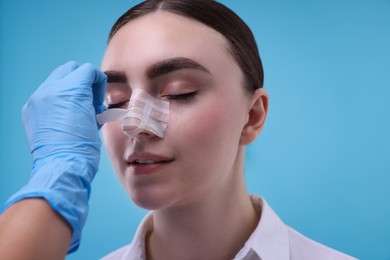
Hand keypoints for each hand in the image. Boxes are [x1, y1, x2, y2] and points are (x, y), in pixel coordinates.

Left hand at [2, 61, 106, 252]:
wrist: (63, 167)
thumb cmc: (83, 147)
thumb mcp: (95, 118)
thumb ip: (92, 100)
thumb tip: (91, 98)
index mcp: (70, 91)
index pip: (87, 70)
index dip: (98, 81)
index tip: (100, 97)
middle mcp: (50, 90)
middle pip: (70, 70)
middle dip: (83, 81)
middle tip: (90, 99)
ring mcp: (38, 100)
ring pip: (56, 80)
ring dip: (69, 89)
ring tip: (78, 109)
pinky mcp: (31, 111)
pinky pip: (45, 95)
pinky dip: (57, 100)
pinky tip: (65, 117)